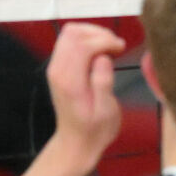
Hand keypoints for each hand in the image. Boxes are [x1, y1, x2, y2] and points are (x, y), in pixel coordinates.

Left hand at [45, 23, 124, 162]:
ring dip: (92, 34)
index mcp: (70, 81)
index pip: (82, 45)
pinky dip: (87, 40)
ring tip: (111, 47)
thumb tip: (104, 58)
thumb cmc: (95, 130)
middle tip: (117, 46)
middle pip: (73, 32)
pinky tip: (101, 52)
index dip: (104, 40)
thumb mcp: (106, 112)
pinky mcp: (58, 67)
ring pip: (69, 33)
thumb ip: (103, 83)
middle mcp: (58, 70)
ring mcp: (55, 67)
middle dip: (98, 33)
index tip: (121, 48)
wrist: (76, 143)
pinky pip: (69, 42)